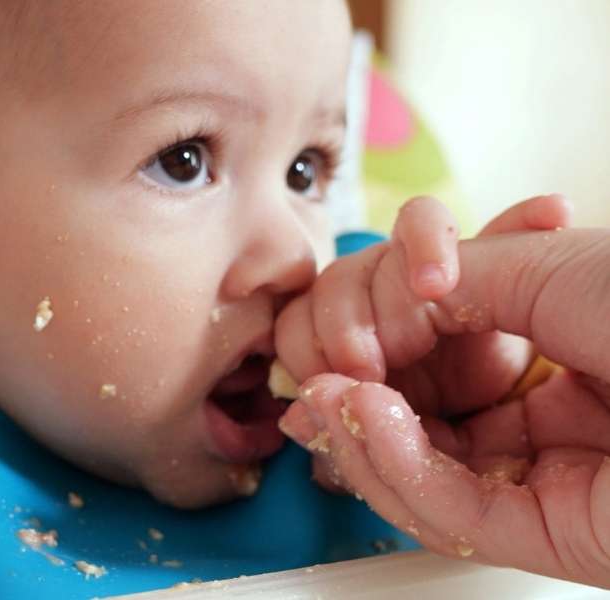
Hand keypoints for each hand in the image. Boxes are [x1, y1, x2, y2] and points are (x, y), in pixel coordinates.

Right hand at [279, 227, 609, 587]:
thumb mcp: (545, 262)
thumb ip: (447, 281)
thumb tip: (373, 307)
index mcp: (540, 340)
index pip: (427, 343)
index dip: (375, 325)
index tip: (363, 311)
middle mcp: (531, 405)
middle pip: (408, 404)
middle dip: (347, 382)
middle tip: (316, 363)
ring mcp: (531, 467)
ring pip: (410, 461)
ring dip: (352, 424)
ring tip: (323, 391)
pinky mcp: (536, 527)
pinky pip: (440, 502)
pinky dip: (386, 458)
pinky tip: (361, 413)